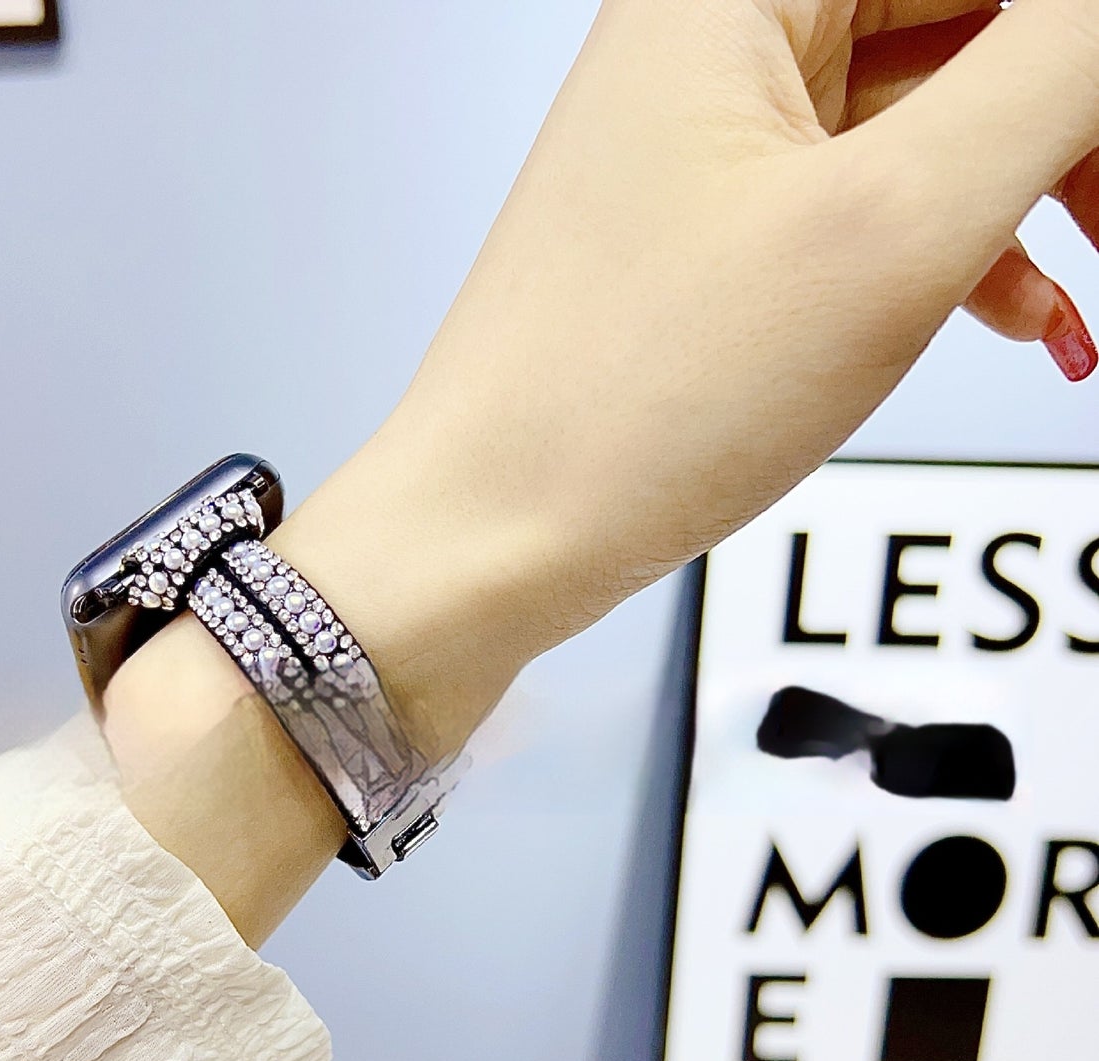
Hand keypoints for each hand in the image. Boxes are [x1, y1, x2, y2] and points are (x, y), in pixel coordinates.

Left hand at [273, 0, 1098, 751]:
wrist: (488, 543)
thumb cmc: (621, 406)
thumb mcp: (894, 227)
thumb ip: (1052, 76)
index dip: (1073, 45)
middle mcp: (710, 47)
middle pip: (960, 21)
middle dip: (1067, 116)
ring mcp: (707, 150)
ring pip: (926, 119)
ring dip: (1031, 191)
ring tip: (1092, 283)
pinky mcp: (711, 245)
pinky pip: (868, 208)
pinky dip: (955, 256)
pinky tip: (1020, 317)